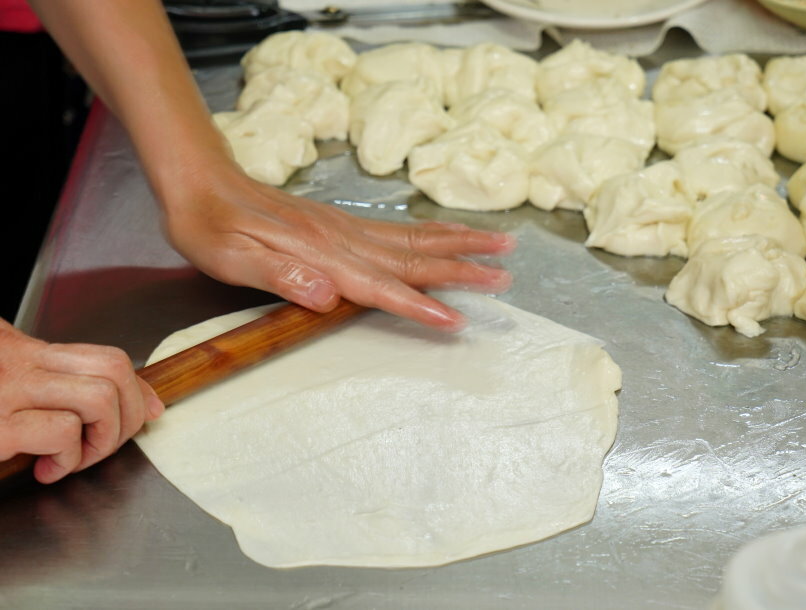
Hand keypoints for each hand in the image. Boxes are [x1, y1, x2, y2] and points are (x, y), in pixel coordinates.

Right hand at [0, 320, 163, 483]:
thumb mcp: (9, 380)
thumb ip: (56, 382)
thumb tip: (131, 397)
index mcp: (27, 352)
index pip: (109, 357)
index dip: (139, 388)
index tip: (147, 412)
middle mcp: (21, 364)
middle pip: (115, 371)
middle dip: (129, 414)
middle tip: (106, 443)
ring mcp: (7, 392)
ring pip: (98, 397)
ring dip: (102, 437)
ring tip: (76, 457)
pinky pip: (61, 431)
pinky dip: (67, 458)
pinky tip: (44, 469)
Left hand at [161, 160, 515, 330]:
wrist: (201, 182)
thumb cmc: (209, 226)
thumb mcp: (229, 257)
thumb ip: (279, 275)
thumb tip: (327, 296)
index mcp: (322, 254)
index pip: (381, 285)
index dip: (419, 305)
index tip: (457, 320)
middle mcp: (343, 239)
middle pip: (414, 256)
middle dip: (463, 268)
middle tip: (506, 276)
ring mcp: (346, 228)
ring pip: (414, 238)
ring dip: (459, 244)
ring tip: (500, 244)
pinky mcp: (341, 223)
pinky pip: (398, 230)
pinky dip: (432, 234)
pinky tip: (446, 237)